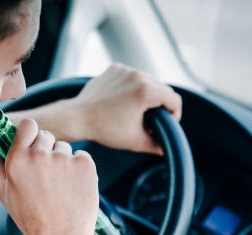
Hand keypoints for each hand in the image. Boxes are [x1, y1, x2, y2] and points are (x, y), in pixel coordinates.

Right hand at [0, 119, 98, 234]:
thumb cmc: (31, 219)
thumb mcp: (5, 195)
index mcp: (17, 160)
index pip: (27, 125)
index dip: (29, 132)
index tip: (31, 141)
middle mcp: (40, 156)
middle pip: (45, 135)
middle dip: (45, 149)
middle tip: (46, 174)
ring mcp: (64, 159)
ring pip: (63, 148)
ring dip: (62, 161)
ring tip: (59, 187)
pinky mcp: (85, 165)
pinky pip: (81, 157)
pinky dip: (79, 169)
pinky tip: (72, 188)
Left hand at [39, 63, 181, 154]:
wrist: (77, 117)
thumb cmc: (104, 130)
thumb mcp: (134, 141)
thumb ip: (155, 145)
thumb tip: (165, 148)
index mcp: (146, 90)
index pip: (174, 100)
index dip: (174, 115)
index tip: (164, 124)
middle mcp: (137, 74)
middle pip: (162, 88)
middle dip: (161, 104)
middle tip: (152, 119)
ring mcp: (125, 69)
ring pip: (148, 80)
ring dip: (148, 94)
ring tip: (137, 110)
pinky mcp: (114, 68)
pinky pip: (132, 76)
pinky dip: (132, 87)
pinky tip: (123, 100)